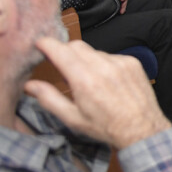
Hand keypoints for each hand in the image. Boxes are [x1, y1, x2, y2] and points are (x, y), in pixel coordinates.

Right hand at [24, 38, 170, 149]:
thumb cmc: (106, 127)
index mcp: (85, 80)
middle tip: (61, 67)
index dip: (47, 44)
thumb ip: (49, 99)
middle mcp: (103, 66)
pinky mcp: (132, 62)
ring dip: (85, 60)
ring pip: (94, 52)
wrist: (141, 128)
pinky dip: (103, 64)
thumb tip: (30, 85)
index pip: (61, 51)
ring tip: (88, 81)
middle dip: (64, 52)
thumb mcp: (72, 118)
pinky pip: (111, 56)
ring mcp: (120, 62)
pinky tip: (106, 81)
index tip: (40, 44)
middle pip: (76, 46)